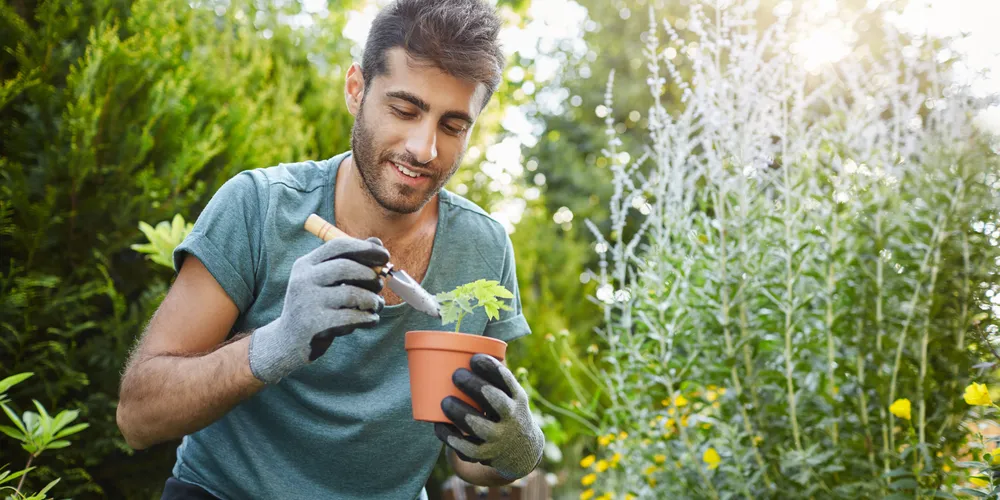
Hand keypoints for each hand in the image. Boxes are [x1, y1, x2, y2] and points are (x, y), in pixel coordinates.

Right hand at [248, 236, 389, 383]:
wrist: (288, 342)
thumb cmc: (315, 306)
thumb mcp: (326, 281)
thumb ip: (350, 261)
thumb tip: (377, 242)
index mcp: (305, 265)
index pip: (337, 246)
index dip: (365, 248)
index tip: (385, 256)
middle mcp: (303, 280)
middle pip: (345, 267)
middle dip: (369, 275)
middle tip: (379, 285)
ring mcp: (307, 303)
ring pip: (351, 293)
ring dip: (372, 299)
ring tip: (376, 305)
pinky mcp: (315, 325)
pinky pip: (352, 317)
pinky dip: (368, 318)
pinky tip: (370, 319)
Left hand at [434, 354, 544, 480]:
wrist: (522, 450)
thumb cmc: (506, 410)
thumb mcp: (510, 394)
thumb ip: (492, 376)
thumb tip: (459, 344)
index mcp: (517, 398)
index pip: (507, 380)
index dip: (490, 367)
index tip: (474, 358)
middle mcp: (511, 418)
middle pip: (494, 401)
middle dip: (475, 386)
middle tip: (456, 375)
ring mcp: (499, 437)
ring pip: (478, 426)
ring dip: (460, 413)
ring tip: (445, 402)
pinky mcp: (486, 454)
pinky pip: (466, 447)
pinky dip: (451, 437)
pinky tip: (438, 426)